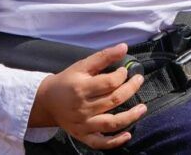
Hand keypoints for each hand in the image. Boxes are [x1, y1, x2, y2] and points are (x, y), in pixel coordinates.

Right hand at [29, 44, 146, 149]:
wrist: (47, 101)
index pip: (109, 82)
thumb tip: (124, 47)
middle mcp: (83, 107)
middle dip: (131, 89)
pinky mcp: (83, 136)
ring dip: (131, 116)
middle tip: (139, 80)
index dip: (122, 75)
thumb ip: (103, 57)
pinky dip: (115, 141)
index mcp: (81, 88)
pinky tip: (128, 134)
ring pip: (111, 123)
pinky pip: (101, 143)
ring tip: (143, 107)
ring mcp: (83, 124)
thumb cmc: (67, 81)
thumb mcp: (82, 66)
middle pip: (113, 100)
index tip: (125, 70)